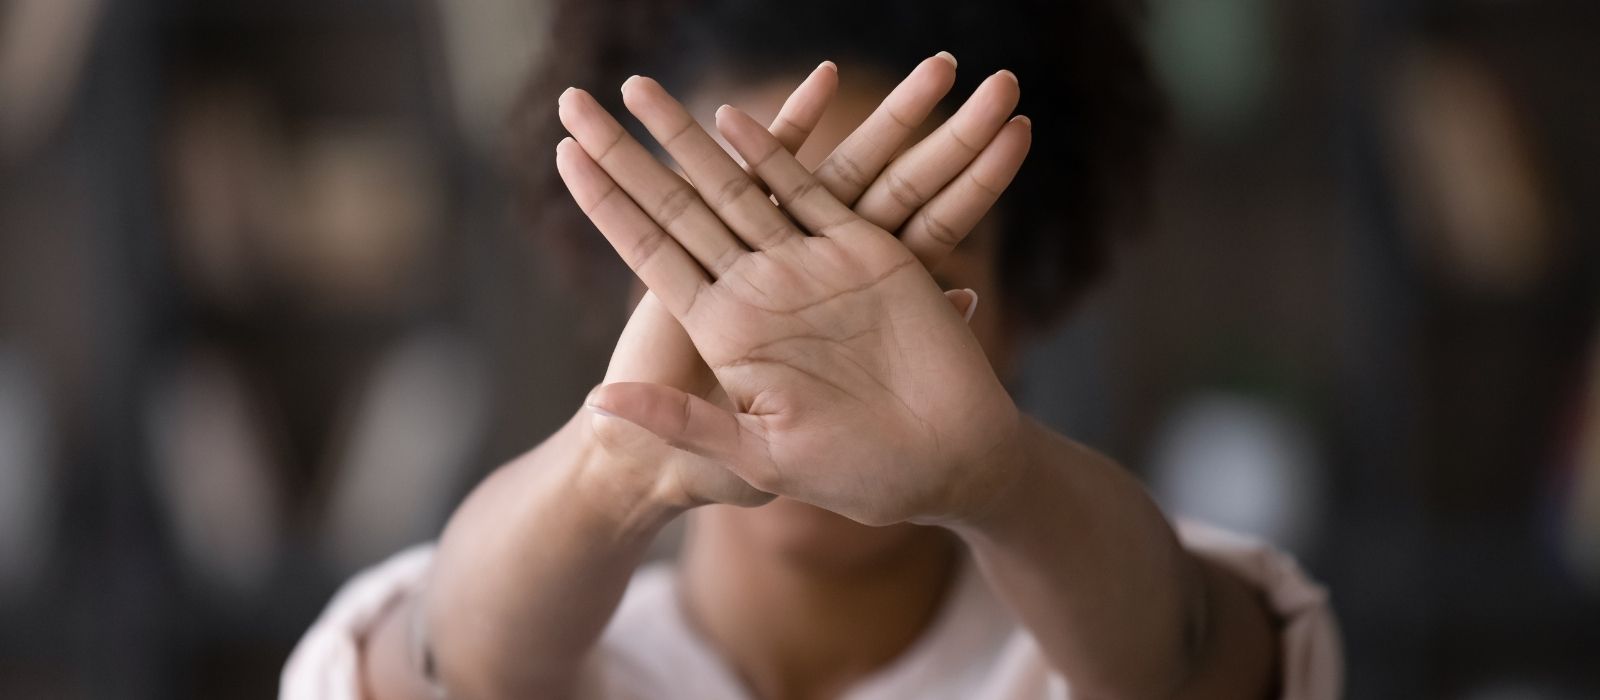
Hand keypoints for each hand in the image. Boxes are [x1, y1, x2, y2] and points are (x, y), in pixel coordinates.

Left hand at [557, 67, 1031, 524]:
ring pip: (735, 181)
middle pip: (676, 202)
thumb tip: (600, 402)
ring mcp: (803, 266)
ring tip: (639, 85)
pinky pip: (810, 189)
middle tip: (575, 98)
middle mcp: (753, 289)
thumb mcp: (750, 457)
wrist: (934, 466)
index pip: (648, 250)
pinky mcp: (860, 251)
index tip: (563, 153)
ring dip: (688, 133)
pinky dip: (778, 149)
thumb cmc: (847, 474)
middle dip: (626, 150)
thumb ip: (680, 420)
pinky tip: (739, 115)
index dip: (606, 202)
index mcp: (721, 329)